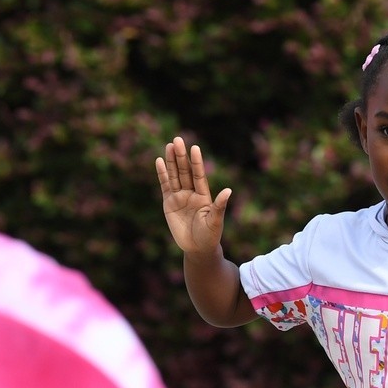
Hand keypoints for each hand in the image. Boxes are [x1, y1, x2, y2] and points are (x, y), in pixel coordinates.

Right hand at [156, 137, 231, 256]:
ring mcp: (179, 197)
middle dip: (181, 156)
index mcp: (204, 195)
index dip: (197, 162)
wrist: (198, 248)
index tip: (195, 148)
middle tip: (178, 140)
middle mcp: (191, 193)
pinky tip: (159, 161)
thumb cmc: (210, 235)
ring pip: (174, 175)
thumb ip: (219, 205)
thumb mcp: (215, 221)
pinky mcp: (169, 203)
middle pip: (185, 171)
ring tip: (169, 145)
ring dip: (171, 161)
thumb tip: (228, 190)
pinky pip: (165, 185)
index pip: (199, 175)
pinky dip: (162, 174)